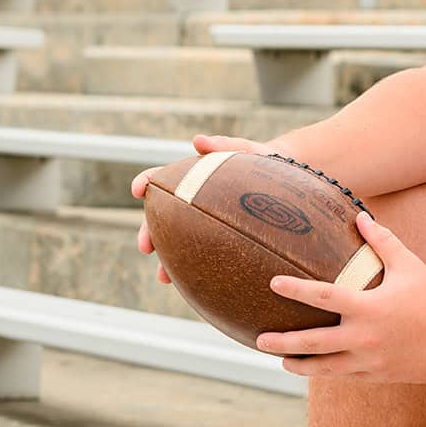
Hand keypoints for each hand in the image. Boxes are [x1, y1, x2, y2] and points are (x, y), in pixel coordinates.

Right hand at [133, 132, 267, 284]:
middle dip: (149, 232)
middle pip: (162, 217)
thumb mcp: (248, 150)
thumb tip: (198, 141)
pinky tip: (191, 286)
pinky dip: (192, 270)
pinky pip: (202, 256)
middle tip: (145, 247)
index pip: (163, 177)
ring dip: (166, 260)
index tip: (137, 189)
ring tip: (163, 277)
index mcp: (195, 176)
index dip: (146, 181)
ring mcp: (205, 223)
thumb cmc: (265, 162)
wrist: (288, 181)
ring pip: (178, 242)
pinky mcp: (220, 240)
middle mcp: (194, 201)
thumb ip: (224, 145)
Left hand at [258, 213, 425, 382]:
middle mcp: (364, 337)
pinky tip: (314, 368)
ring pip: (324, 368)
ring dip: (299, 364)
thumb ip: (382, 240)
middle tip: (260, 339)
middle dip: (283, 342)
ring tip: (281, 361)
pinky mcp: (376, 375)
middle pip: (313, 342)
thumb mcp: (408, 264)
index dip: (295, 289)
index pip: (322, 297)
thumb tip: (360, 215)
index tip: (273, 284)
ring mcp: (369, 361)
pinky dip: (327, 371)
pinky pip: (345, 375)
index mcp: (368, 307)